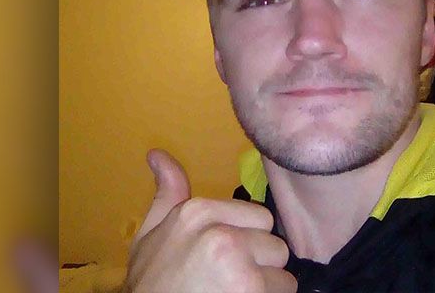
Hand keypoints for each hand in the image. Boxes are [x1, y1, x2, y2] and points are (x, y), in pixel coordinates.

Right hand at [123, 149, 296, 292]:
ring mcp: (239, 266)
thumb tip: (157, 154)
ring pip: (283, 275)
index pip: (260, 217)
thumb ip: (167, 194)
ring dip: (267, 288)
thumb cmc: (151, 282)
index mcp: (199, 212)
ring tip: (237, 292)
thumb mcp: (151, 234)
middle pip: (275, 245)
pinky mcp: (251, 291)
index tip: (228, 258)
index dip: (249, 241)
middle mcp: (221, 235)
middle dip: (261, 265)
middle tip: (233, 279)